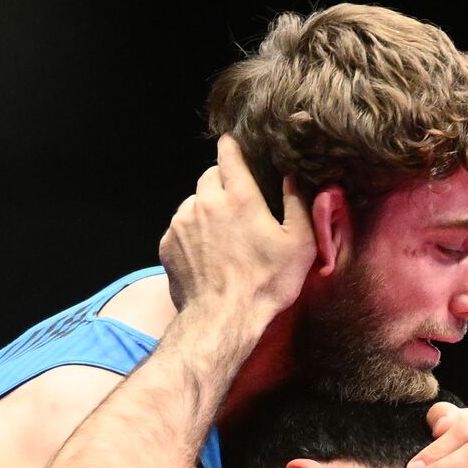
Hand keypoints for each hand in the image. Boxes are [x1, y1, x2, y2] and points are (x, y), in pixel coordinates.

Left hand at [158, 135, 316, 320]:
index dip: (234, 148)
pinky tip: (207, 254)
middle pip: (209, 176)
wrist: (222, 319)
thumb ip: (298, 203)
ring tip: (223, 237)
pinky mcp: (167, 243)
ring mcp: (181, 223)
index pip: (228, 153)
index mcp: (239, 196)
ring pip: (193, 202)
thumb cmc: (265, 284)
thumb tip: (293, 176)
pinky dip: (192, 234)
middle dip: (222, 183)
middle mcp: (205, 202)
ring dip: (206, 210)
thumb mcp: (300, 245)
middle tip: (238, 207)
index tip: (237, 150)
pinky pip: (179, 227)